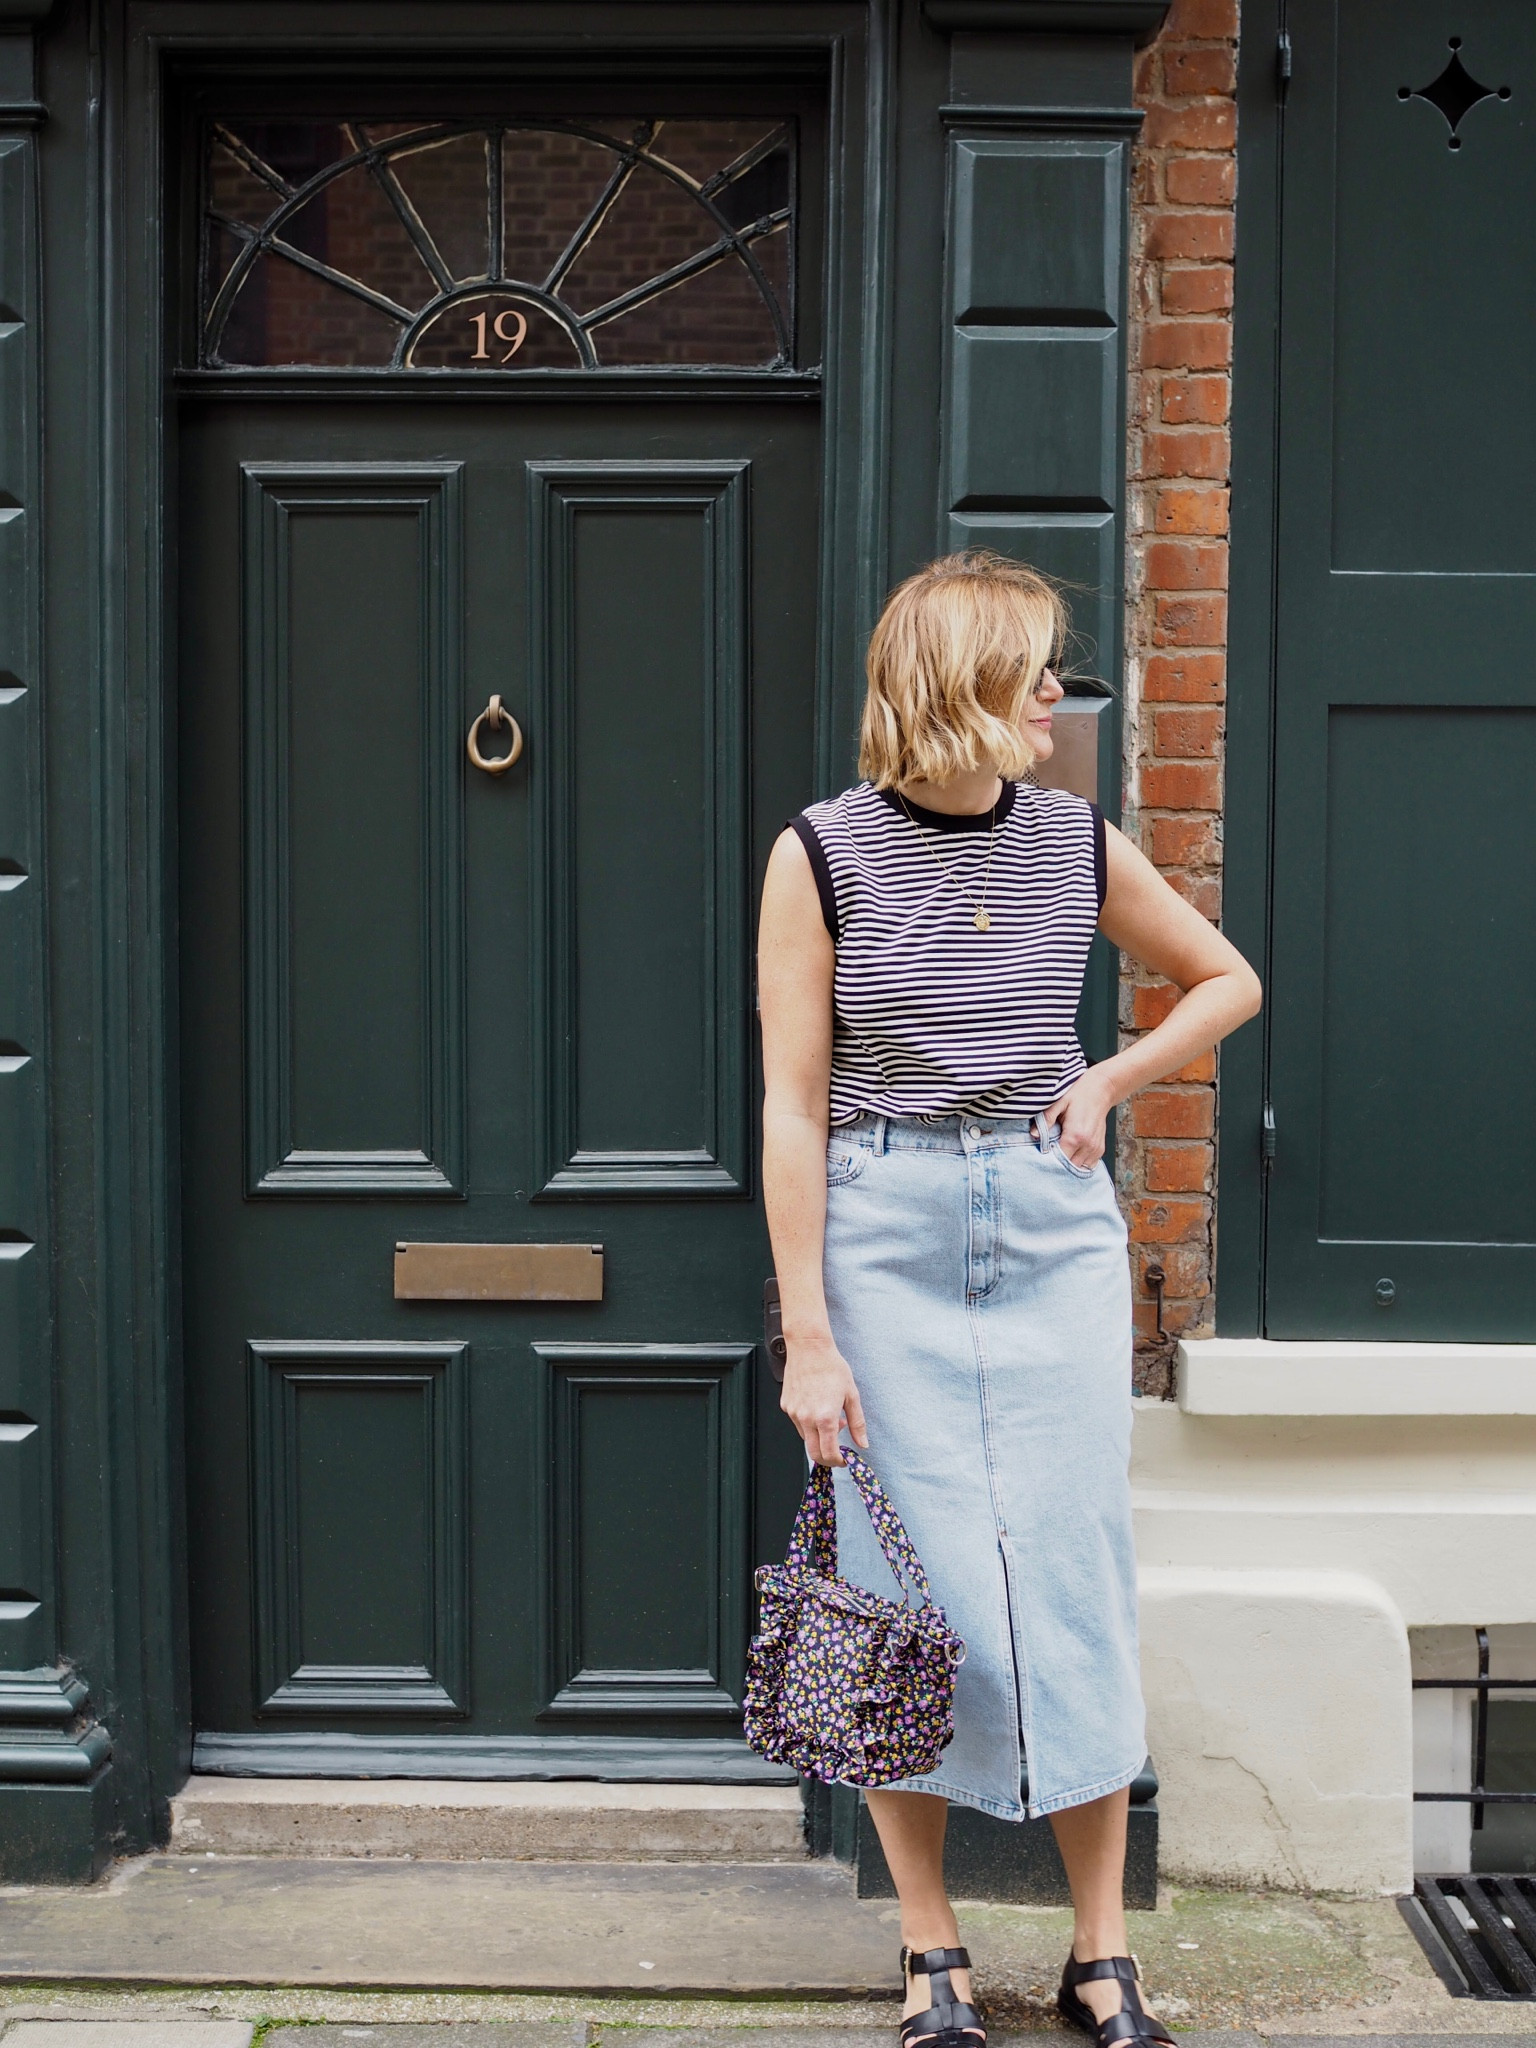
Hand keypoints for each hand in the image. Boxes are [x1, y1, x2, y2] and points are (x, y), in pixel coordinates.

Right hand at [780, 1334, 867, 1467]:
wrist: (809, 1348)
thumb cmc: (831, 1367)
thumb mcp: (851, 1395)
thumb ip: (857, 1423)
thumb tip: (862, 1443)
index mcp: (824, 1417)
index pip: (828, 1453)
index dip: (838, 1461)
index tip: (844, 1459)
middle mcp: (806, 1418)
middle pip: (814, 1453)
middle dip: (827, 1457)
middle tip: (837, 1451)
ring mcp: (793, 1412)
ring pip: (805, 1437)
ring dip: (819, 1436)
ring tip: (830, 1417)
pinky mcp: (786, 1405)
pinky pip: (798, 1423)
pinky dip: (809, 1423)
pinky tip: (817, 1407)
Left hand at [1045, 1069, 1114, 1171]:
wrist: (1101, 1090)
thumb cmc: (1079, 1094)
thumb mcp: (1059, 1102)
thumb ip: (1046, 1119)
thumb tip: (1033, 1134)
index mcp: (1075, 1135)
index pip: (1059, 1159)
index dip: (1049, 1160)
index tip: (1041, 1156)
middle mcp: (1087, 1145)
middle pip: (1069, 1167)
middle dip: (1058, 1164)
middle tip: (1049, 1155)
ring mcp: (1095, 1148)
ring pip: (1079, 1168)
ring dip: (1069, 1164)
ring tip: (1061, 1154)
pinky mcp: (1100, 1148)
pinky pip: (1089, 1165)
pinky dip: (1080, 1163)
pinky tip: (1072, 1155)